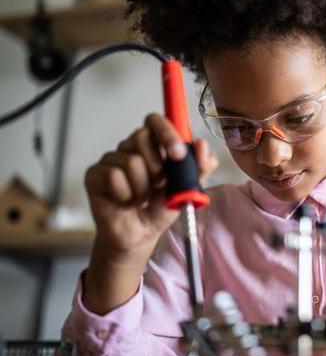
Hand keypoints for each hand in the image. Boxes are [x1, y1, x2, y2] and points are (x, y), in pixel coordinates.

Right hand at [82, 113, 217, 313]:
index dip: (166, 132)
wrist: (141, 234)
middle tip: (157, 185)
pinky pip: (114, 176)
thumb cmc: (161, 207)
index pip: (154, 120)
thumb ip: (200, 166)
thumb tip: (201, 144)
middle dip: (157, 168)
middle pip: (141, 137)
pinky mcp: (95, 174)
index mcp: (153, 144)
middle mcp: (130, 147)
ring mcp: (111, 159)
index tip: (178, 153)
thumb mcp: (188, 187)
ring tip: (141, 197)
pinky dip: (126, 194)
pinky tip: (125, 201)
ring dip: (142, 187)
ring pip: (131, 161)